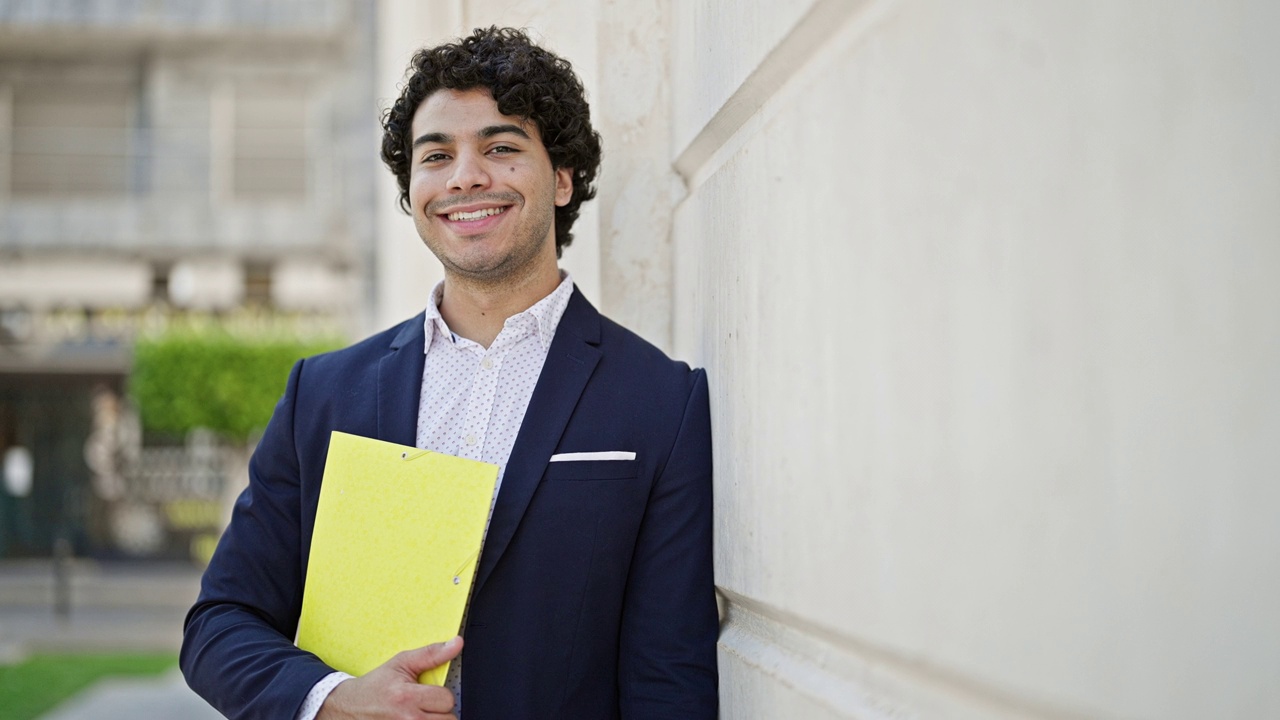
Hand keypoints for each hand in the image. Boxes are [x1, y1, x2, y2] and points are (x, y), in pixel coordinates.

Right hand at [317, 637, 462, 718]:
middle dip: (440, 710)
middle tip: (424, 704)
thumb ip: (431, 654)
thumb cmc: (376, 686)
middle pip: (448, 719)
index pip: (447, 699)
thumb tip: (456, 643)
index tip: (429, 692)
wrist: (349, 707)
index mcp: (407, 697)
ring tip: (420, 714)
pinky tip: (414, 719)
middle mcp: (407, 719)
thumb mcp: (401, 663)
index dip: (441, 694)